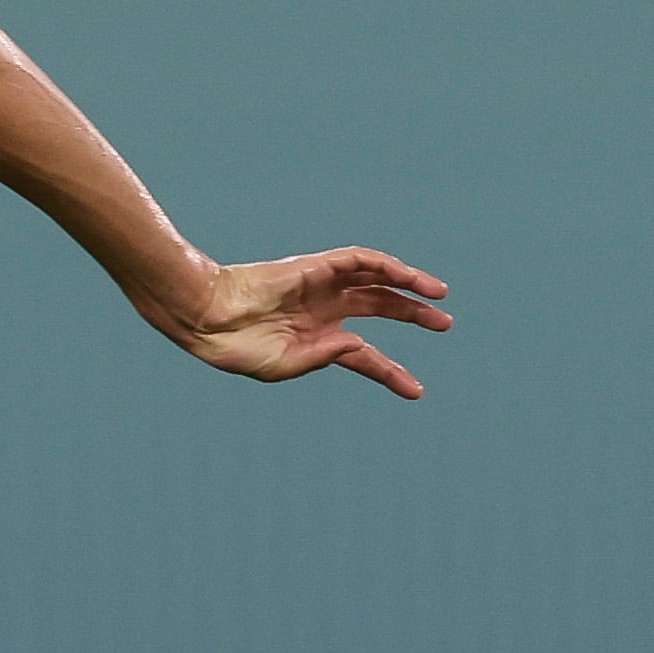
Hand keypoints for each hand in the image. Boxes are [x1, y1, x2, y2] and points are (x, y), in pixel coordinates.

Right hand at [165, 248, 452, 399]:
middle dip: (413, 315)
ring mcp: (321, 287)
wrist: (208, 319)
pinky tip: (408, 277)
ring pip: (376, 281)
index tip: (416, 391)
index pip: (364, 354)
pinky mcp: (316, 266)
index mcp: (315, 340)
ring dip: (410, 285)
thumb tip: (360, 343)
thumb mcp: (286, 365)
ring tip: (439, 296)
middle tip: (444, 323)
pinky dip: (386, 266)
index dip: (390, 371)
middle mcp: (324, 310)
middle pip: (379, 307)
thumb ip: (325, 356)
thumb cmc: (237, 348)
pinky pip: (359, 261)